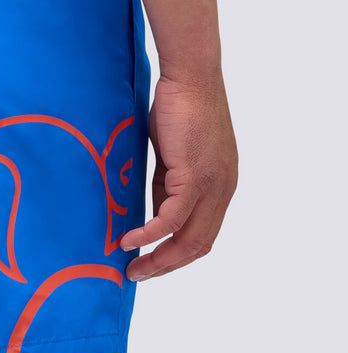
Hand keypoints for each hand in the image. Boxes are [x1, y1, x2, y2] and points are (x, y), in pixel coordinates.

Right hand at [121, 73, 236, 280]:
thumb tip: (150, 211)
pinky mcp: (195, 176)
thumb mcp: (172, 156)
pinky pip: (171, 219)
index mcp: (220, 187)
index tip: (150, 263)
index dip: (176, 255)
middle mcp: (223, 191)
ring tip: (132, 267)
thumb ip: (167, 184)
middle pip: (198, 245)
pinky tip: (129, 242)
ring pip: (189, 238)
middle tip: (137, 275)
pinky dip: (150, 235)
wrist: (191, 77)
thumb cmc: (179, 106)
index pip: (202, 234)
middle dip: (166, 266)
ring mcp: (212, 185)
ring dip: (159, 258)